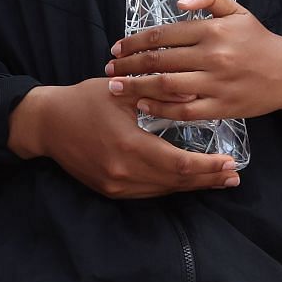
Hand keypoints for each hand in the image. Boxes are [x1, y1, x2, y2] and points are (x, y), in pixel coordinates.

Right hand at [7, 79, 239, 198]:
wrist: (47, 124)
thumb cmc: (84, 100)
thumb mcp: (120, 90)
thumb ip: (158, 92)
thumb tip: (196, 92)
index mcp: (128, 146)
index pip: (178, 164)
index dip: (207, 167)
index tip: (231, 163)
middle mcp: (123, 172)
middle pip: (175, 182)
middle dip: (207, 179)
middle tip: (234, 176)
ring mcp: (116, 185)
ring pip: (163, 190)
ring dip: (192, 186)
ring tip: (218, 180)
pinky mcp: (110, 190)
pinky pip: (148, 191)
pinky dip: (170, 186)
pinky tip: (186, 181)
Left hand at [105, 0, 281, 121]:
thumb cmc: (258, 40)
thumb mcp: (238, 11)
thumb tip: (180, 1)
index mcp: (213, 30)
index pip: (164, 34)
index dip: (135, 41)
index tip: (117, 47)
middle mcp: (212, 56)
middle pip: (159, 60)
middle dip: (128, 65)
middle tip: (108, 69)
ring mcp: (216, 83)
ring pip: (166, 86)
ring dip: (136, 87)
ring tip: (115, 88)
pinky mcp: (221, 107)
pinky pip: (184, 110)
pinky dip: (160, 109)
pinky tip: (143, 106)